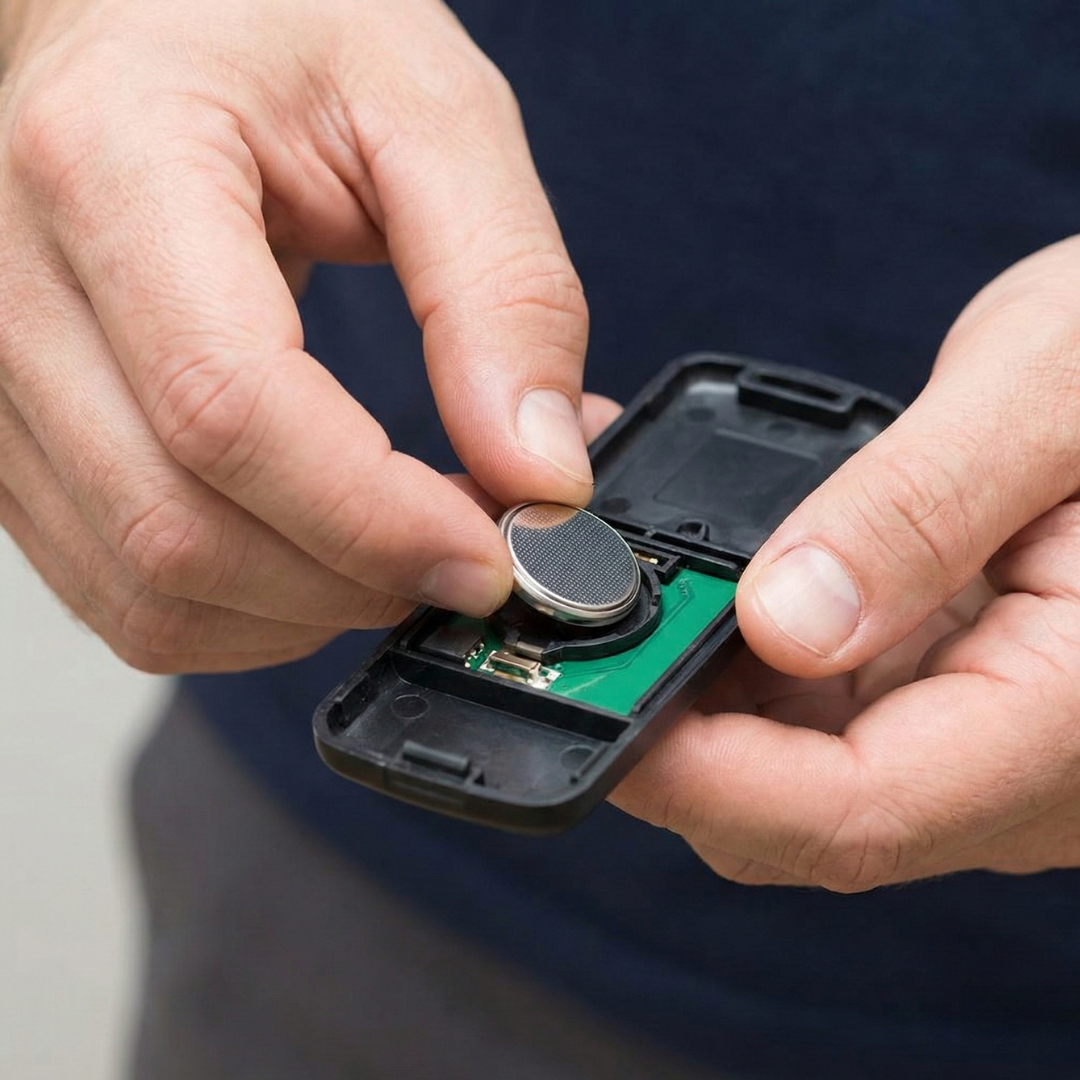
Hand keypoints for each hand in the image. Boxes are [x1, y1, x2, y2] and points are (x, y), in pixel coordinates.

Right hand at [0, 0, 591, 671]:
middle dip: (357, 579)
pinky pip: (127, 593)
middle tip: (472, 550)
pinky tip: (324, 555)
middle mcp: (16, 285)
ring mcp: (3, 380)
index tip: (492, 550)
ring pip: (147, 591)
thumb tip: (538, 469)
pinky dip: (249, 611)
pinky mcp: (26, 444)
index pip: (227, 406)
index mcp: (110, 165)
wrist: (147, 23)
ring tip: (405, 545)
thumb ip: (503, 290)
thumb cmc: (271, 31)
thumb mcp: (429, 116)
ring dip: (308, 609)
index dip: (374, 516)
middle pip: (179, 528)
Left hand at [612, 238, 1079, 889]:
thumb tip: (780, 626)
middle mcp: (1024, 759)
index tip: (583, 703)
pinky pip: (818, 710)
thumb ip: (922, 512)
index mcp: (1073, 711)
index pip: (854, 811)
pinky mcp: (951, 691)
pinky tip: (698, 581)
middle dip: (671, 735)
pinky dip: (738, 657)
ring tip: (620, 586)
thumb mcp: (1053, 393)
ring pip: (796, 768)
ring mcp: (983, 735)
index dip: (698, 775)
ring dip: (693, 692)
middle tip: (572, 631)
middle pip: (801, 810)